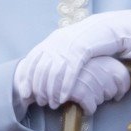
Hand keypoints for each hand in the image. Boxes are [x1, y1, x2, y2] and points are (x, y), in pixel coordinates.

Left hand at [14, 10, 130, 107]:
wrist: (105, 27)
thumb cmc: (86, 38)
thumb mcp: (66, 42)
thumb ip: (54, 52)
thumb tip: (43, 69)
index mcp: (50, 41)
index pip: (31, 61)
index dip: (26, 79)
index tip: (25, 93)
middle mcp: (56, 44)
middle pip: (41, 70)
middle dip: (39, 89)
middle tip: (41, 102)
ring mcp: (68, 48)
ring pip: (54, 73)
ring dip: (52, 91)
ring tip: (53, 104)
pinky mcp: (81, 52)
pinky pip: (70, 73)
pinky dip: (65, 87)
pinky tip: (64, 98)